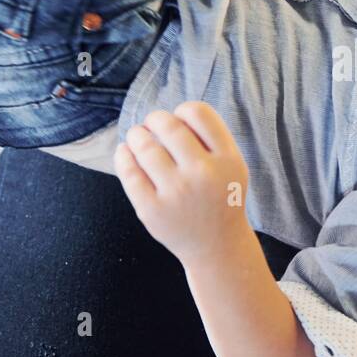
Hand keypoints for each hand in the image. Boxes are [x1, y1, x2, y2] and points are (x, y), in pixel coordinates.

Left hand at [114, 102, 251, 264]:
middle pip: (168, 125)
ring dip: (137, 135)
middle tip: (152, 125)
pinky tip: (125, 152)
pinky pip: (128, 171)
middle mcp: (204, 173)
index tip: (178, 121)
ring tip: (138, 137)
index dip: (182, 111)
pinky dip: (123, 155)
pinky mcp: (152, 209)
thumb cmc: (220, 197)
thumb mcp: (232, 166)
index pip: (197, 113)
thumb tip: (167, 115)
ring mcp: (176, 193)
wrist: (217, 246)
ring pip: (145, 145)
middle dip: (154, 119)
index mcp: (227, 159)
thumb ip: (209, 139)